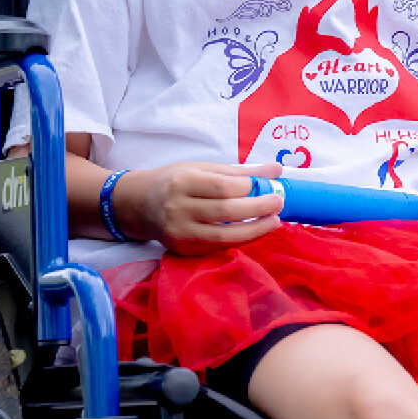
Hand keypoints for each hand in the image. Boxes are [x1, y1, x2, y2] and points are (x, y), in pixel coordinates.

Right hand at [115, 161, 283, 251]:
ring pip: (223, 236)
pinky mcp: (183, 250)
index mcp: (182, 182)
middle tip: (279, 203)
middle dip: (257, 209)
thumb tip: (276, 169)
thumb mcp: (201, 168)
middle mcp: (178, 208)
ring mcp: (180, 233)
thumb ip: (239, 171)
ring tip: (274, 221)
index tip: (266, 185)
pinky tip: (254, 231)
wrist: (139, 205)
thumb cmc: (174, 181)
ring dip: (254, 230)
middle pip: (225, 212)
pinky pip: (217, 247)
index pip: (221, 187)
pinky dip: (240, 240)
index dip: (247, 188)